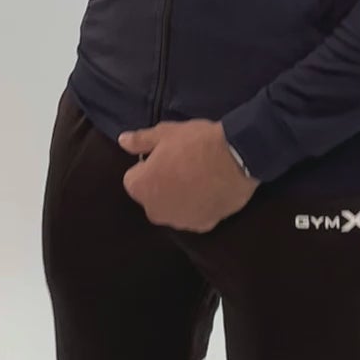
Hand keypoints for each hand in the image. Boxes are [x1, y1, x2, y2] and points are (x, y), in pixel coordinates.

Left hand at [119, 119, 259, 231]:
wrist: (236, 158)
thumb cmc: (196, 143)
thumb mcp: (165, 133)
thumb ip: (140, 141)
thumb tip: (122, 141)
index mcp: (141, 188)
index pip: (134, 179)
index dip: (149, 165)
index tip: (164, 156)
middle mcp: (155, 211)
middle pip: (153, 197)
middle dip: (162, 185)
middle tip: (182, 165)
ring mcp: (180, 221)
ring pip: (174, 208)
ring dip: (180, 197)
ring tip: (200, 177)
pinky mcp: (203, 225)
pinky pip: (195, 216)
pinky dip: (200, 206)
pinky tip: (212, 190)